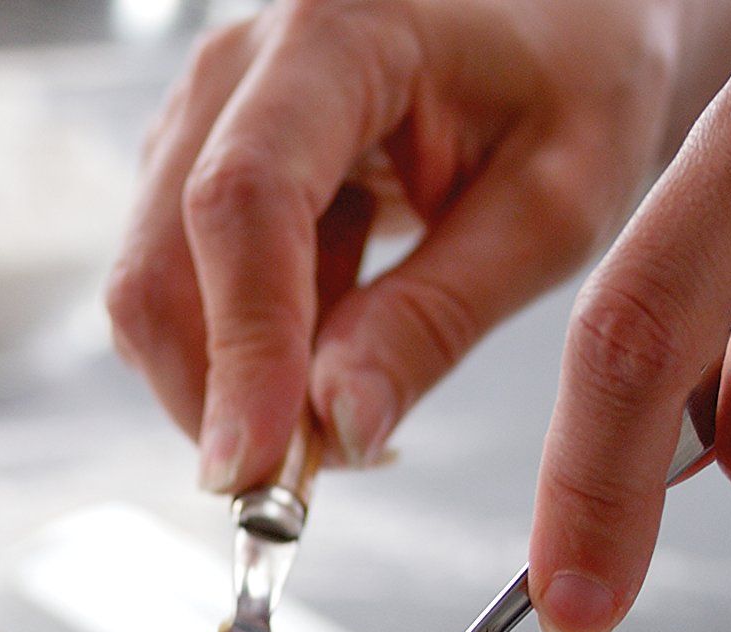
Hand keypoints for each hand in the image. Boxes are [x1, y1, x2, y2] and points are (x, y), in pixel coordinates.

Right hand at [108, 0, 679, 490]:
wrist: (559, 22)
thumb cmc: (575, 82)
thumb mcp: (553, 206)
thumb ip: (440, 315)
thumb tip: (339, 428)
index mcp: (336, 36)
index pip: (243, 203)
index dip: (240, 346)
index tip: (256, 467)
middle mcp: (236, 69)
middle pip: (160, 264)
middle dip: (215, 396)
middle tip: (303, 486)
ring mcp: (200, 120)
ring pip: (154, 292)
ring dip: (228, 387)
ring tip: (348, 418)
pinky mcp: (193, 171)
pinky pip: (182, 294)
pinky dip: (239, 362)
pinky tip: (329, 368)